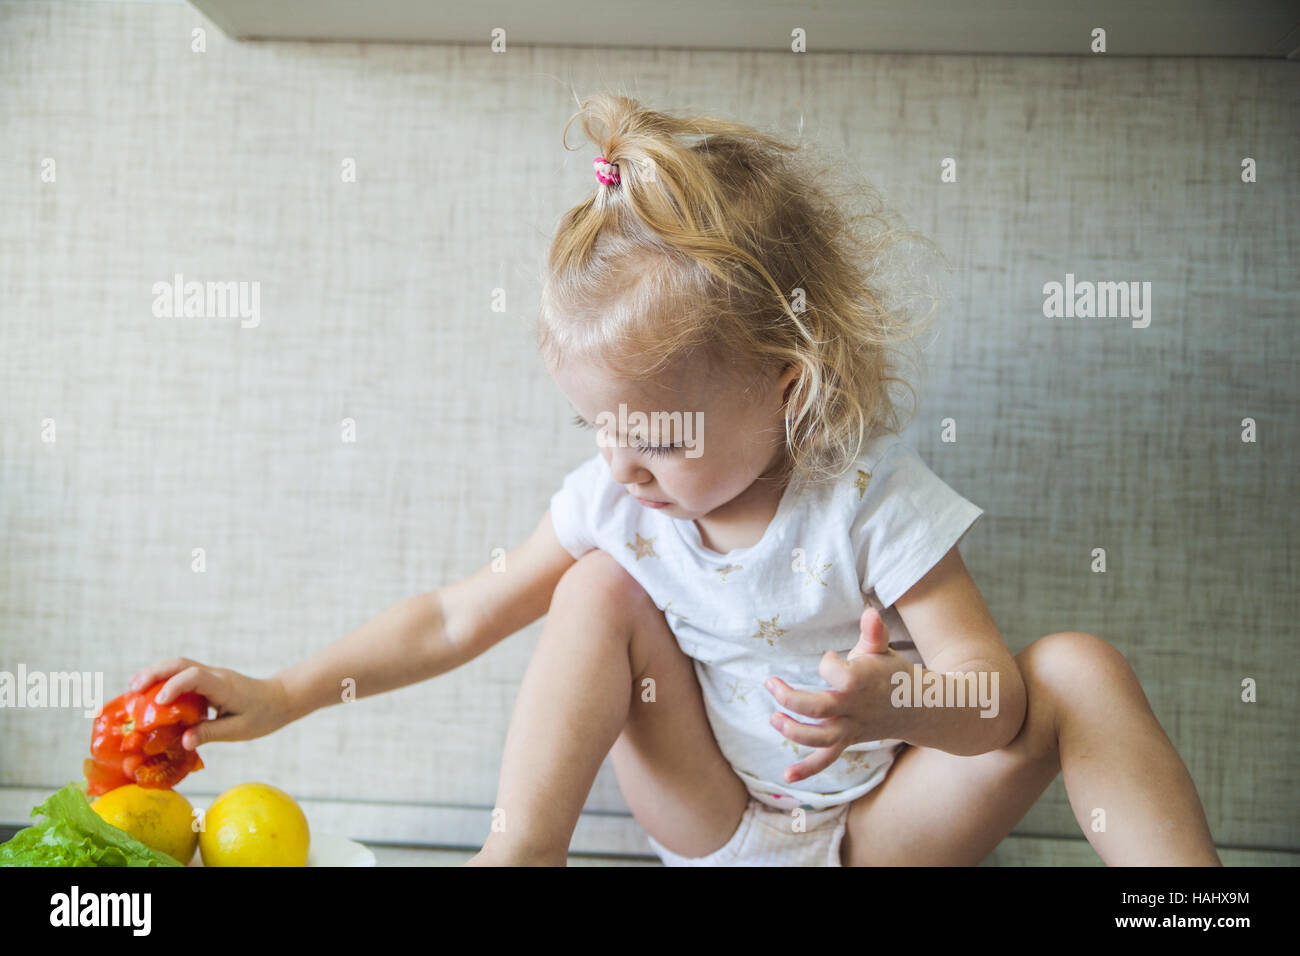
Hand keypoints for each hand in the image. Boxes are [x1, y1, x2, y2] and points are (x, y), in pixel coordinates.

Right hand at [128, 658, 293, 749]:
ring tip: (133, 688)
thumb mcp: (239, 730)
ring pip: (180, 666)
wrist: (280, 699)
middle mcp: (216, 675)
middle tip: (132, 689)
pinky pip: (183, 674)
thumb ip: (210, 733)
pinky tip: (150, 694)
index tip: (157, 702)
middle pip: (181, 664)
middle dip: (155, 673)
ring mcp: (212, 674)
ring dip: (156, 674)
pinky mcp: (208, 679)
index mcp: (224, 686)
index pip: (195, 677)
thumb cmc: (263, 715)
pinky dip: (164, 680)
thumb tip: (182, 742)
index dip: (174, 686)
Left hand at [764, 606, 908, 784]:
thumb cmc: (892, 672)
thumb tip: (870, 611)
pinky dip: (807, 770)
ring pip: (820, 738)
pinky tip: (786, 777)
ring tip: (773, 718)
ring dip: (793, 732)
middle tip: (769, 683)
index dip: (828, 664)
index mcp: (862, 682)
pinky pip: (826, 759)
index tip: (830, 657)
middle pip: (818, 709)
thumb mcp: (883, 649)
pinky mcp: (847, 740)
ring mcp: (851, 728)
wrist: (918, 708)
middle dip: (790, 699)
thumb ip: (874, 632)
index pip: (833, 673)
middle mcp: (854, 709)